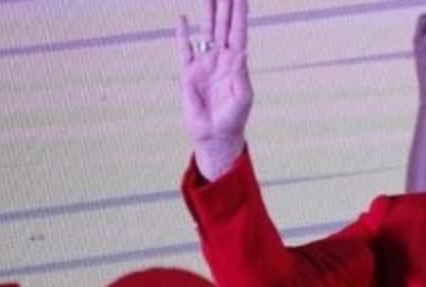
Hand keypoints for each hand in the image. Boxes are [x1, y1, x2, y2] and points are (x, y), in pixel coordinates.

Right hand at [177, 0, 251, 179]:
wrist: (215, 135)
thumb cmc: (234, 117)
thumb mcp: (243, 96)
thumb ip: (242, 74)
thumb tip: (243, 51)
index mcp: (236, 62)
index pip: (238, 31)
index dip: (239, 13)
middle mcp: (220, 58)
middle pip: (222, 25)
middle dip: (224, 5)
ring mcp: (203, 63)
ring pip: (205, 32)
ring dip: (207, 13)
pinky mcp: (187, 73)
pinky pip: (184, 49)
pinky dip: (182, 34)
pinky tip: (183, 18)